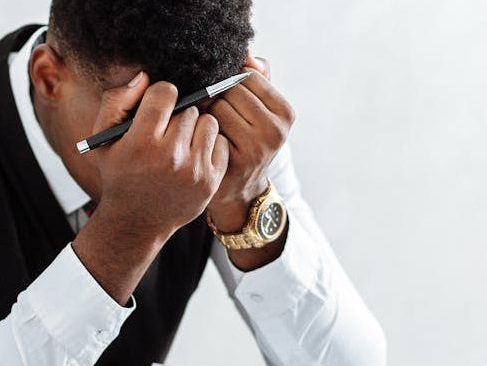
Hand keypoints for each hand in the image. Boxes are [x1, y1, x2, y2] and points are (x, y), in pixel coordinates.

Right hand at [91, 72, 229, 240]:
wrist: (136, 222)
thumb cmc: (119, 175)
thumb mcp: (104, 139)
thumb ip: (117, 101)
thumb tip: (145, 77)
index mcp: (141, 143)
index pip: (166, 92)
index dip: (159, 97)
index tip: (156, 109)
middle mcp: (170, 156)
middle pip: (189, 107)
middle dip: (178, 115)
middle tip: (167, 131)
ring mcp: (193, 170)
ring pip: (208, 122)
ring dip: (196, 128)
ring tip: (181, 142)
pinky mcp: (210, 181)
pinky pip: (221, 142)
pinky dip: (209, 145)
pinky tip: (193, 155)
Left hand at [206, 56, 295, 232]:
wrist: (240, 190)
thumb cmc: (246, 142)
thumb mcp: (260, 110)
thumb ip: (257, 77)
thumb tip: (246, 53)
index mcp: (285, 113)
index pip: (248, 76)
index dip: (229, 82)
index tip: (224, 96)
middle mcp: (276, 131)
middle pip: (231, 90)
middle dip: (216, 96)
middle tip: (211, 112)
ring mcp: (256, 149)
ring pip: (217, 107)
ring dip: (205, 112)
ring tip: (207, 126)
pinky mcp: (234, 162)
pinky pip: (207, 129)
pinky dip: (200, 131)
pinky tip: (202, 140)